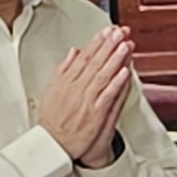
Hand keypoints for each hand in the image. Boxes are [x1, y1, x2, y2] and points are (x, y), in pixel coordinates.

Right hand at [35, 24, 136, 165]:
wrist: (52, 146)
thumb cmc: (53, 121)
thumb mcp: (51, 90)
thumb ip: (63, 69)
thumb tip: (74, 51)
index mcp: (66, 81)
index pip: (84, 57)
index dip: (97, 42)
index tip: (107, 30)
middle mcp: (76, 89)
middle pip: (95, 62)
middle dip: (109, 45)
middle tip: (120, 32)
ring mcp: (86, 101)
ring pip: (103, 76)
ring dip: (115, 59)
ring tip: (126, 45)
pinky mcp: (95, 115)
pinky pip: (108, 96)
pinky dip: (116, 83)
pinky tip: (125, 72)